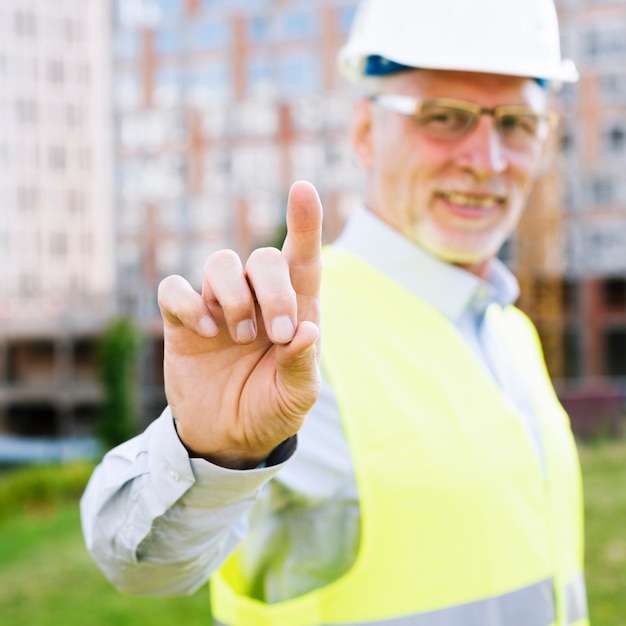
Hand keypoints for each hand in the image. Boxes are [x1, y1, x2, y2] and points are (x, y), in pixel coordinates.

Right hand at [157, 181, 322, 468]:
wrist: (227, 437)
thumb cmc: (270, 409)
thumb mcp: (296, 397)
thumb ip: (303, 365)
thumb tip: (309, 330)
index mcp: (294, 310)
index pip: (302, 258)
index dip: (304, 223)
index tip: (302, 187)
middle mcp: (257, 299)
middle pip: (262, 257)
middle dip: (272, 290)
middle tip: (274, 334)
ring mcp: (218, 306)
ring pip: (220, 262)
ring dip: (232, 297)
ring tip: (237, 337)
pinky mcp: (182, 319)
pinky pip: (175, 288)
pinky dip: (187, 303)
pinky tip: (204, 332)